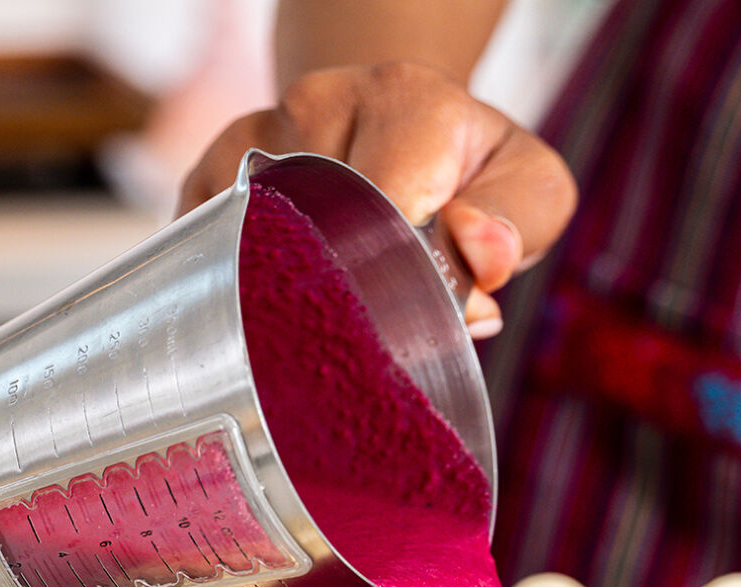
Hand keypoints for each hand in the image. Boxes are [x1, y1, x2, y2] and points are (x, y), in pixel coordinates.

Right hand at [179, 61, 576, 337]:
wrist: (399, 126)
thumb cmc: (469, 171)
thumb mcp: (528, 186)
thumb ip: (518, 220)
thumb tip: (479, 254)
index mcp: (406, 101)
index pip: (385, 207)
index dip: (398, 278)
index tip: (414, 319)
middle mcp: (321, 102)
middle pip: (316, 231)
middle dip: (349, 295)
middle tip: (375, 330)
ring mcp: (257, 134)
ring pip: (258, 245)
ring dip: (298, 292)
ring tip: (336, 307)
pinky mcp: (212, 170)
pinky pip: (214, 248)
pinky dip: (248, 287)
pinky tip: (286, 295)